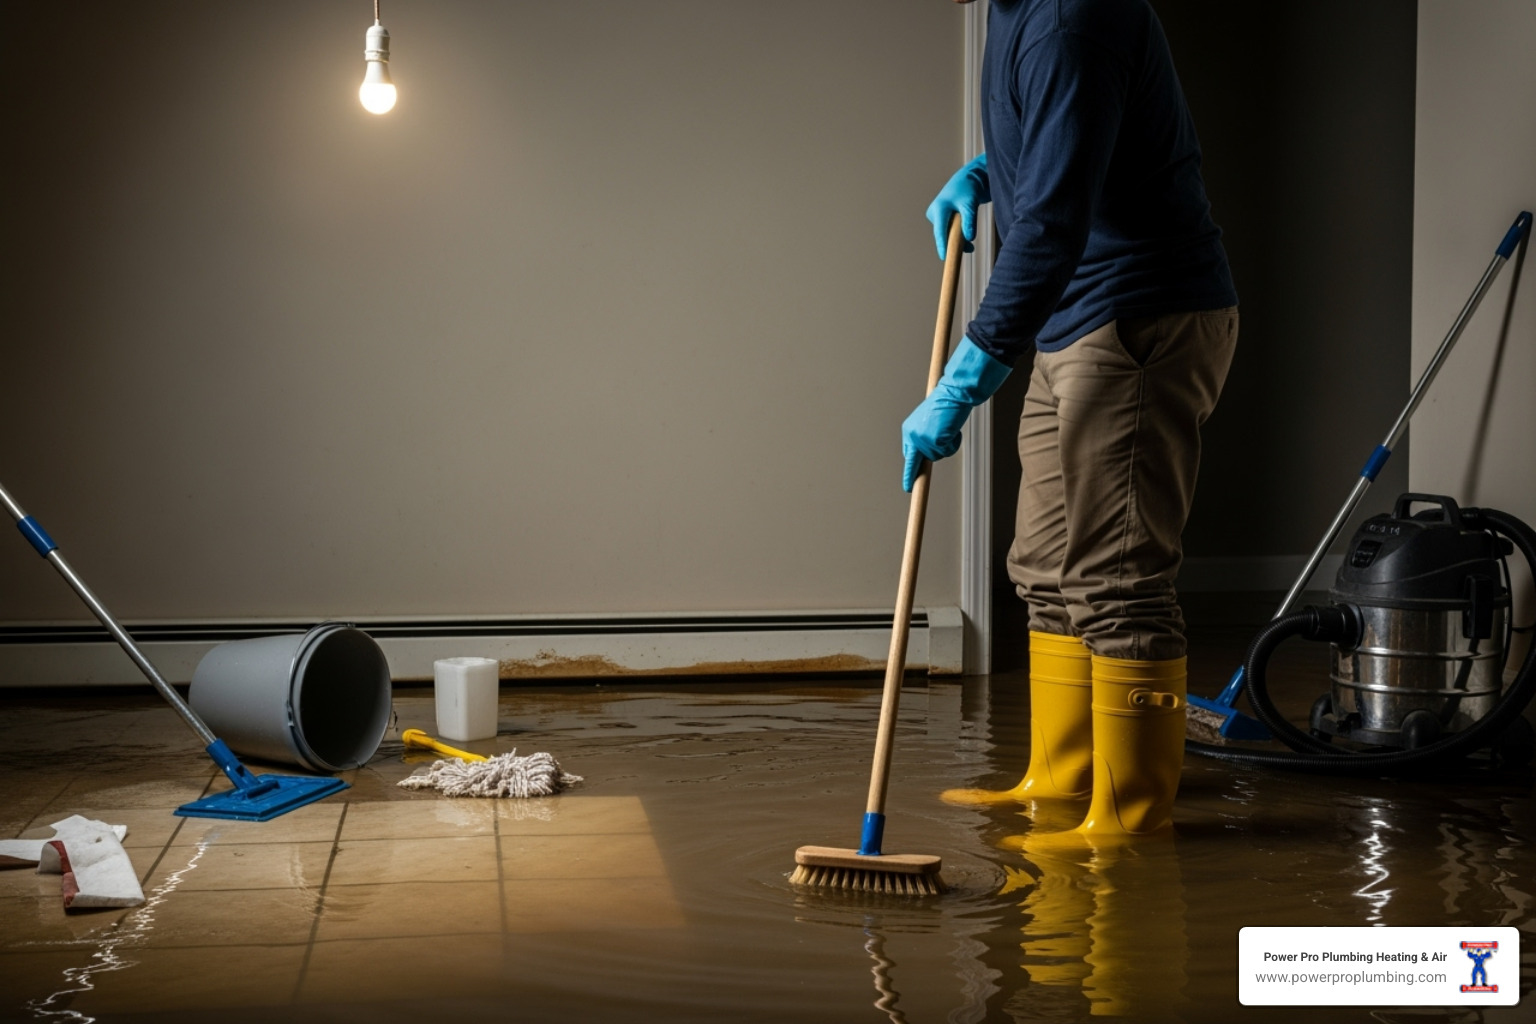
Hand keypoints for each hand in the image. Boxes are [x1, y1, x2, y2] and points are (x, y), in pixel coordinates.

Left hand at [900, 336, 1011, 491]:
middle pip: (926, 459)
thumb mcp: (931, 423)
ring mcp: (922, 439)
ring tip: (949, 427)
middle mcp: (913, 436)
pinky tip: (952, 428)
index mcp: (909, 431)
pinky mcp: (934, 441)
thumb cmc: (946, 405)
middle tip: (943, 441)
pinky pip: (947, 451)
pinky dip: (954, 442)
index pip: (909, 457)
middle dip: (936, 454)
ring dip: (948, 445)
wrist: (953, 393)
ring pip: (938, 456)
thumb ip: (926, 438)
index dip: (910, 472)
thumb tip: (927, 456)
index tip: (908, 486)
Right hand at [925, 153, 988, 259]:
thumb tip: (970, 238)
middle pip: (943, 234)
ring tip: (970, 247)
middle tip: (967, 251)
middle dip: (953, 244)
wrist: (971, 177)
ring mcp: (939, 215)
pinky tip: (967, 243)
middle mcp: (935, 212)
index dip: (942, 245)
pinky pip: (949, 231)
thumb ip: (969, 221)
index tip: (944, 257)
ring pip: (947, 233)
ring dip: (958, 240)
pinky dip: (958, 237)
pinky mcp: (944, 217)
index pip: (940, 230)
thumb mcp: (970, 204)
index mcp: (939, 208)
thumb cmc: (969, 188)